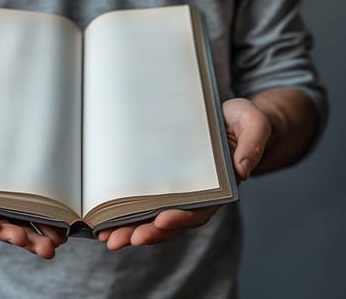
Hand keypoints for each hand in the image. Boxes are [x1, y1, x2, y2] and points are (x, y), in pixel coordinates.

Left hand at [98, 97, 271, 249]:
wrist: (232, 119)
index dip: (182, 218)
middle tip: (120, 240)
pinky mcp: (165, 181)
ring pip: (153, 217)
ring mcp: (179, 191)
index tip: (163, 220)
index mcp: (219, 188)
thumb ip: (252, 145)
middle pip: (170, 221)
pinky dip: (126, 214)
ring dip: (130, 230)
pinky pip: (144, 201)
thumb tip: (242, 169)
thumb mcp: (253, 125)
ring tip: (106, 237)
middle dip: (145, 233)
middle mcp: (197, 195)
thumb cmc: (242, 122)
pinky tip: (105, 221)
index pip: (200, 210)